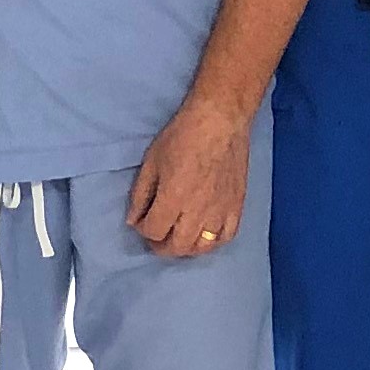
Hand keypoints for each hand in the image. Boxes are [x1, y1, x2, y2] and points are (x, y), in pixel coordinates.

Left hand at [127, 95, 251, 257]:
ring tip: (179, 239)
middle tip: (157, 237)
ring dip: (187, 248)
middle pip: (177, 246)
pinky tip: (205, 236)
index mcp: (173, 198)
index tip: (142, 221)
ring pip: (202, 247)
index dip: (143, 230)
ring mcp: (220, 211)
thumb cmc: (182, 136)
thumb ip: (140, 194)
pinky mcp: (237, 206)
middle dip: (162, 246)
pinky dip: (214, 242)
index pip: (154, 231)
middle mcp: (197, 211)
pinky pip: (227, 237)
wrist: (220, 120)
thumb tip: (133, 220)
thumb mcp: (151, 161)